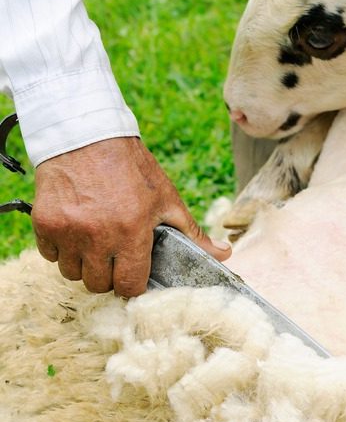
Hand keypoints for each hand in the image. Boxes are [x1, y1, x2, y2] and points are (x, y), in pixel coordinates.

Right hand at [32, 137, 230, 296]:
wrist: (87, 135)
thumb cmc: (133, 169)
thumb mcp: (168, 199)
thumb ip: (194, 233)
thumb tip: (225, 254)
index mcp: (131, 233)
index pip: (129, 286)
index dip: (133, 285)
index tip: (134, 275)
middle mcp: (97, 237)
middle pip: (98, 285)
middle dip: (109, 277)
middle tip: (115, 258)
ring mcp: (67, 231)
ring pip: (72, 274)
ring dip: (84, 266)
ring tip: (95, 245)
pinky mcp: (44, 223)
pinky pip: (49, 256)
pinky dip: (61, 250)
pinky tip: (76, 234)